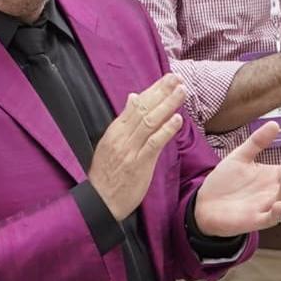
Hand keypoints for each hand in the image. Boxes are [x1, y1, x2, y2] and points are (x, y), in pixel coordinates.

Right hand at [84, 75, 188, 218]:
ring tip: (182, 92)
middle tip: (177, 78)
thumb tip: (133, 97)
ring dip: (167, 105)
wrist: (99, 202)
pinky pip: (153, 144)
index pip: (136, 105)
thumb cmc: (107, 174)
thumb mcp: (111, 144)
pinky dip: (165, 130)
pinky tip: (177, 119)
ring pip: (150, 122)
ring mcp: (130, 150)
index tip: (168, 79)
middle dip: (162, 91)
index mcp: (115, 131)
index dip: (153, 90)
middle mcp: (122, 137)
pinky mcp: (138, 164)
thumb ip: (124, 121)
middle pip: (143, 109)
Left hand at [190, 122, 280, 236]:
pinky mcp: (256, 220)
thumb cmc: (225, 181)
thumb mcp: (240, 157)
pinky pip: (271, 218)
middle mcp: (273, 191)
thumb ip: (257, 142)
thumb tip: (274, 123)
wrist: (204, 203)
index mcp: (272, 176)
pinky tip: (279, 204)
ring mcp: (266, 206)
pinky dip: (277, 213)